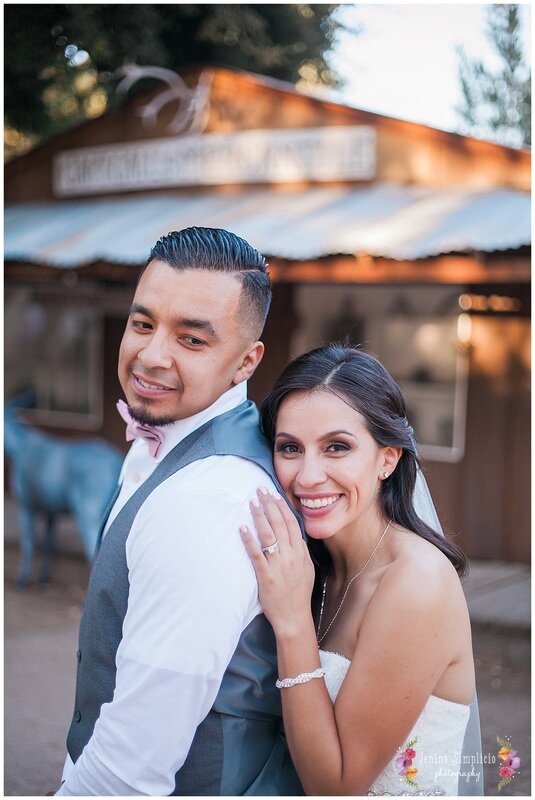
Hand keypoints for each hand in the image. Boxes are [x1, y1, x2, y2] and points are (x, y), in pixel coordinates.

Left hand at [240, 487, 314, 637]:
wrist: (294, 617)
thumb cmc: (298, 594)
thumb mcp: (306, 569)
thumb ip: (300, 551)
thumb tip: (295, 536)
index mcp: (300, 553)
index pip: (291, 523)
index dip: (282, 507)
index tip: (274, 494)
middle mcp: (291, 556)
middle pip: (279, 524)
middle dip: (269, 505)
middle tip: (260, 490)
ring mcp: (278, 565)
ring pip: (268, 535)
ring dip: (259, 516)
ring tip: (251, 502)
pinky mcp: (265, 576)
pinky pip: (256, 554)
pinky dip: (249, 540)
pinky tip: (242, 528)